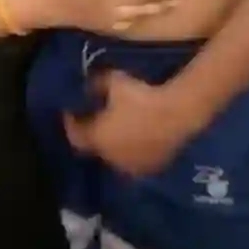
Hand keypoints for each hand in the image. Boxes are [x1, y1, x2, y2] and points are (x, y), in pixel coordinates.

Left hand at [64, 71, 198, 176]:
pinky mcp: (151, 167)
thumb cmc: (141, 97)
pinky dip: (131, 150)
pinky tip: (137, 136)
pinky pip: (135, 160)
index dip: (71, 123)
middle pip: (95, 147)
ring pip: (116, 155)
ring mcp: (132, 166)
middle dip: (94, 134)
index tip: (71, 112)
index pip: (75, 135)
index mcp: (97, 138)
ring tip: (118, 128)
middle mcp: (111, 157)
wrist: (177, 113)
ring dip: (113, 144)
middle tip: (96, 119)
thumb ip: (96, 84)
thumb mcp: (113, 81)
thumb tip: (87, 86)